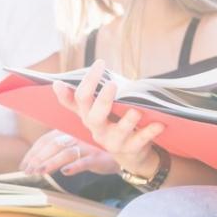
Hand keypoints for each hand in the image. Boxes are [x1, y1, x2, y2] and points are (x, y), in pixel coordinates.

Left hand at [20, 130, 118, 176]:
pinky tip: (65, 172)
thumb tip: (36, 161)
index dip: (33, 152)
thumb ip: (59, 148)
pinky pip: (85, 161)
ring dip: (51, 162)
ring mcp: (88, 146)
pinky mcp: (99, 157)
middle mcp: (77, 136)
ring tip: (39, 171)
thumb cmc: (96, 149)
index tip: (23, 165)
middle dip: (38, 158)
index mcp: (69, 131)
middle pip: (54, 145)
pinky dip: (75, 166)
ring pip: (66, 153)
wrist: (124, 151)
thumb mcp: (77, 145)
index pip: (46, 140)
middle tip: (27, 171)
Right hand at [53, 60, 164, 177]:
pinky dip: (150, 132)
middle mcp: (97, 129)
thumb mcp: (94, 111)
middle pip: (94, 116)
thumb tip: (56, 83)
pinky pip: (141, 140)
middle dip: (103, 101)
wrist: (130, 153)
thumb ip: (77, 98)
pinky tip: (160, 124)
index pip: (81, 98)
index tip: (100, 63)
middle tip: (113, 84)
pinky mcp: (131, 149)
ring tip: (136, 109)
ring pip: (119, 131)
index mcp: (88, 116)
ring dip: (128, 120)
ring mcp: (114, 141)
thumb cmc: (112, 122)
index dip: (88, 81)